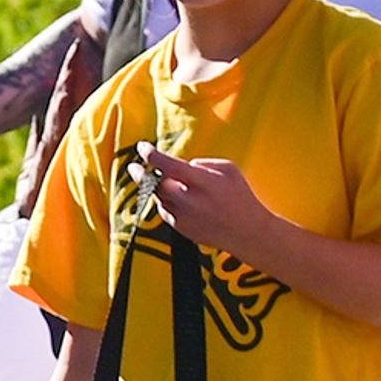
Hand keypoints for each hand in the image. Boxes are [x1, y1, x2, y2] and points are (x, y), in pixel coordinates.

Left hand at [139, 149, 274, 264]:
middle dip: (140, 174)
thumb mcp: (228, 169)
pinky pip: (165, 211)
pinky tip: (172, 198)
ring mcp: (183, 217)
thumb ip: (203, 163)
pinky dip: (165, 202)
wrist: (247, 233)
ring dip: (153, 188)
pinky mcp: (181, 229)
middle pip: (154, 185)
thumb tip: (184, 166)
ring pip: (158, 198)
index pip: (167, 165)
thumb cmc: (241, 197)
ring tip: (152, 180)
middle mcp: (189, 200)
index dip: (151, 155)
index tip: (142, 147)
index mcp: (201, 181)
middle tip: (133, 167)